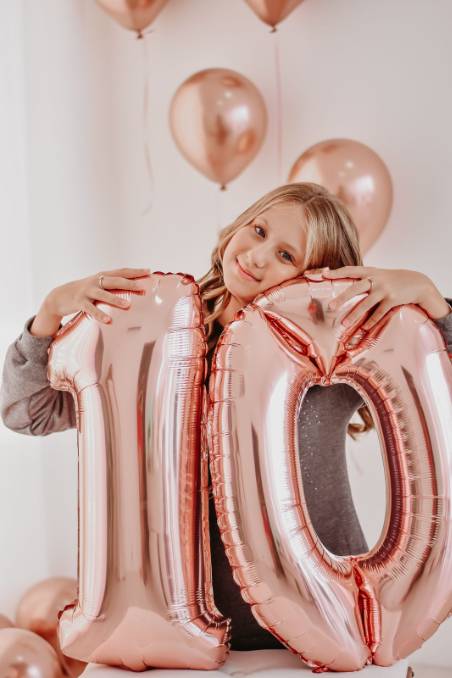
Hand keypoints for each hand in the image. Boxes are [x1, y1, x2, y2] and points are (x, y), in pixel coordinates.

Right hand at [43, 267, 150, 324]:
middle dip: (129, 283)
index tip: (149, 271)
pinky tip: (108, 320)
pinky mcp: (80, 302)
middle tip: (142, 287)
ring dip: (116, 299)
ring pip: (103, 294)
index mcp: (102, 276)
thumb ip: (113, 286)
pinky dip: (99, 314)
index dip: (135, 271)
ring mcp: (87, 291)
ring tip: (128, 305)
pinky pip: (91, 309)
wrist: (59, 296)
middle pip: (115, 281)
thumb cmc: (84, 292)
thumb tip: (133, 288)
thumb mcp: (98, 286)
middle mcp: (96, 281)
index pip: (121, 272)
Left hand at [304, 266, 449, 329]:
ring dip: (354, 315)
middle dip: (342, 297)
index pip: (350, 270)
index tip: (324, 274)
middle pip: (355, 288)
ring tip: (343, 323)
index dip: (337, 272)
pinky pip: (379, 313)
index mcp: (370, 272)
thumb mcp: (379, 275)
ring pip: (366, 304)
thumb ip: (364, 278)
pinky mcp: (393, 300)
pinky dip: (371, 321)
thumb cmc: (393, 280)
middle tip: (330, 306)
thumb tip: (345, 285)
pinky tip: (364, 328)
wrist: (417, 282)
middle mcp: (376, 279)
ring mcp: (385, 290)